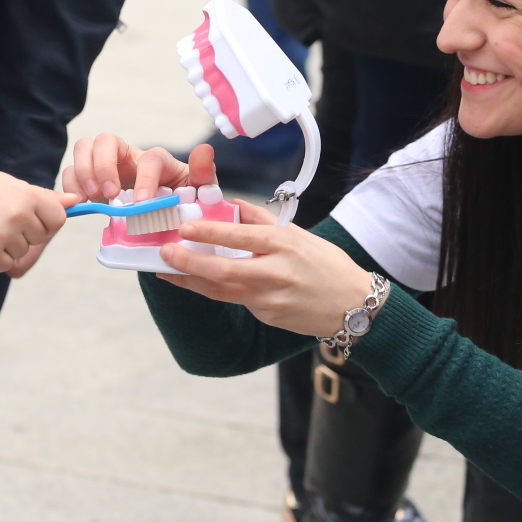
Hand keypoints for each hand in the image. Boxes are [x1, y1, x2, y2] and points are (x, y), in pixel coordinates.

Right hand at [0, 173, 71, 277]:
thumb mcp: (13, 186)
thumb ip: (44, 196)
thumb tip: (74, 201)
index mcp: (28, 197)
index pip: (58, 218)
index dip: (47, 220)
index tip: (33, 216)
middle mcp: (19, 217)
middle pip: (40, 237)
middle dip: (27, 232)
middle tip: (6, 220)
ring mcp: (5, 237)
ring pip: (23, 251)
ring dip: (11, 245)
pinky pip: (6, 263)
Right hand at [63, 134, 216, 201]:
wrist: (165, 218)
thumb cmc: (183, 201)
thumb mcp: (199, 191)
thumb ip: (203, 172)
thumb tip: (205, 149)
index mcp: (157, 161)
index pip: (150, 158)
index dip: (146, 179)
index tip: (143, 203)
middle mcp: (129, 157)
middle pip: (107, 139)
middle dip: (104, 165)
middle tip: (109, 194)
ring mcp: (106, 166)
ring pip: (84, 148)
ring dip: (83, 171)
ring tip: (91, 197)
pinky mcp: (91, 180)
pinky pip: (71, 172)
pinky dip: (70, 184)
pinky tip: (80, 203)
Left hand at [157, 200, 375, 338]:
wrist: (355, 306)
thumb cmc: (327, 265)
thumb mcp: (299, 234)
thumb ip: (262, 220)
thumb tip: (231, 203)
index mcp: (284, 245)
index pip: (240, 236)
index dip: (210, 232)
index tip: (184, 227)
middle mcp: (276, 273)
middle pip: (224, 270)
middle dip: (190, 263)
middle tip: (165, 253)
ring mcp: (271, 300)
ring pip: (223, 290)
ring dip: (192, 281)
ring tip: (167, 272)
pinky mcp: (269, 317)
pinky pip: (238, 300)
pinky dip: (215, 291)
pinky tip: (196, 283)